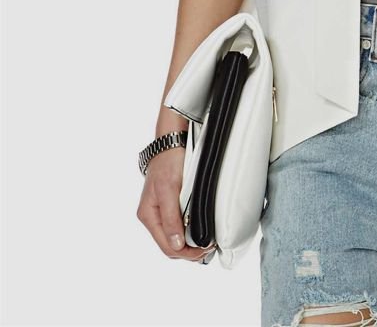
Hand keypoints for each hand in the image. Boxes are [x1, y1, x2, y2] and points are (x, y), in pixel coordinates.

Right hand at [136, 147, 215, 263]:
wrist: (171, 142)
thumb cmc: (167, 162)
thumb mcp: (169, 190)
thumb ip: (171, 218)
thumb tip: (177, 244)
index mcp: (148, 215)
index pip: (166, 246)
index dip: (186, 253)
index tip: (205, 250)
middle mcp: (153, 216)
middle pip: (170, 245)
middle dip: (189, 251)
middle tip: (209, 248)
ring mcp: (161, 211)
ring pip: (174, 238)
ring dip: (189, 244)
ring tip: (206, 242)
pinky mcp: (169, 205)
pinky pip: (177, 226)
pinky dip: (188, 233)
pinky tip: (199, 231)